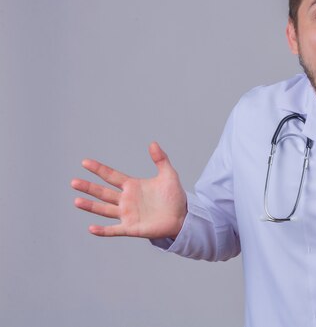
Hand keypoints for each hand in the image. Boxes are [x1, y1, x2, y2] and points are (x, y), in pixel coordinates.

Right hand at [72, 142, 186, 238]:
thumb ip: (161, 159)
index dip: (99, 169)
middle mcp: (126, 200)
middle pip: (103, 192)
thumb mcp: (168, 175)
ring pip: (104, 209)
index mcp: (132, 186)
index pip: (111, 176)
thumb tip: (153, 143)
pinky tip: (91, 228)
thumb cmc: (174, 196)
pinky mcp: (131, 228)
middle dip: (89, 187)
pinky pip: (114, 230)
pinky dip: (103, 231)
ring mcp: (127, 214)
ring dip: (91, 206)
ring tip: (77, 201)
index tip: (85, 162)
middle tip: (73, 182)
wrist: (182, 217)